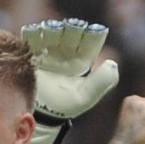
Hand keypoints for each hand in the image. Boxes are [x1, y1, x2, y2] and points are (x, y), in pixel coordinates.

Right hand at [21, 18, 119, 143]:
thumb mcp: (85, 97)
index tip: (91, 33)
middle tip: (69, 33)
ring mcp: (49, 50)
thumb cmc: (65, 107)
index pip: (92, 39)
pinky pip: (31, 36)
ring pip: (52, 29)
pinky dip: (33, 32)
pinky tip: (34, 35)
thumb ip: (101, 82)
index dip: (93, 33)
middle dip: (71, 28)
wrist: (39, 115)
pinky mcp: (31, 52)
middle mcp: (67, 50)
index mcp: (83, 59)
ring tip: (51, 34)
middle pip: (71, 30)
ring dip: (52, 28)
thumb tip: (112, 64)